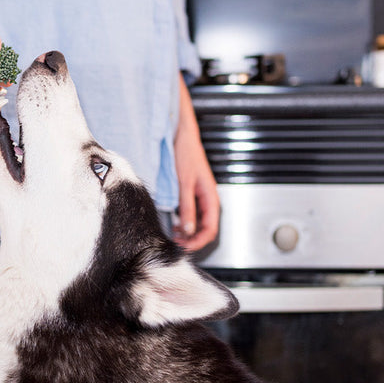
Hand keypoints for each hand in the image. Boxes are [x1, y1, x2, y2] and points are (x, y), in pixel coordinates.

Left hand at [172, 76, 219, 250]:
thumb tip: (187, 230)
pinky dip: (183, 221)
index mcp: (210, 197)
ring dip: (186, 231)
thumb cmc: (186, 154)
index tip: (183, 248)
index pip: (210, 229)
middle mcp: (207, 198)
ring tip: (172, 235)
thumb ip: (186, 208)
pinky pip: (190, 213)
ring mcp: (199, 196)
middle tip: (175, 244)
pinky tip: (172, 222)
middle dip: (191, 239)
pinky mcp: (191, 192)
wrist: (181, 134)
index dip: (198, 242)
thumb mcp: (184, 184)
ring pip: (197, 222)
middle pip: (204, 228)